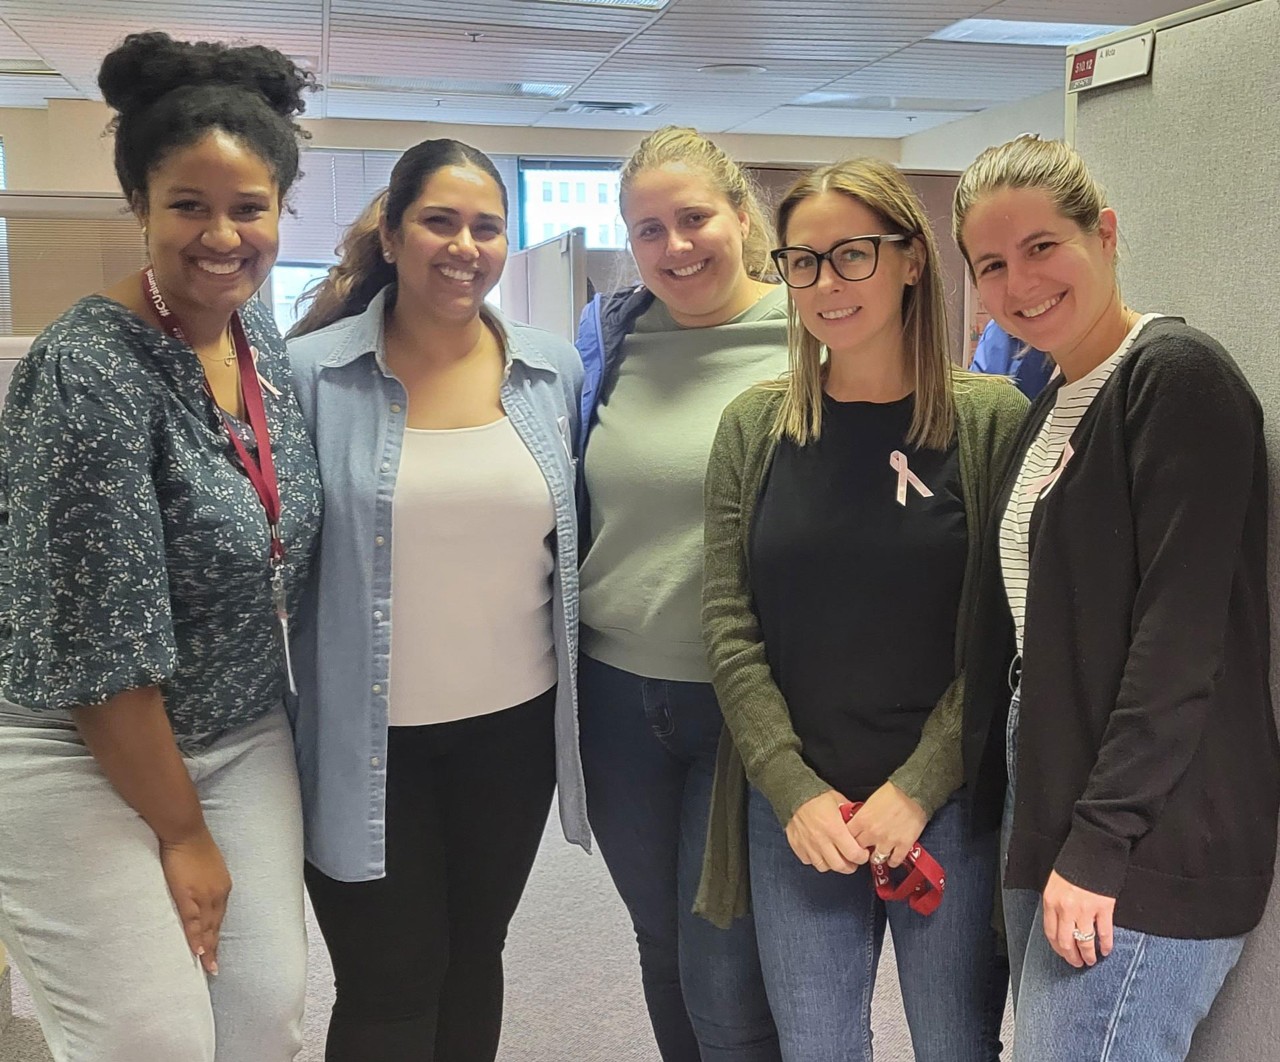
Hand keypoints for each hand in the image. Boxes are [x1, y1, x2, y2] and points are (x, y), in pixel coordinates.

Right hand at [159, 827, 231, 975]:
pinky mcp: (188, 895)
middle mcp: (218, 893)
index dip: (217, 935)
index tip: (216, 952)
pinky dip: (196, 937)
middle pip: (217, 926)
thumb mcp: (205, 867)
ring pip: (208, 928)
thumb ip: (205, 883)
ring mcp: (205, 895)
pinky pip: (193, 922)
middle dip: (214, 948)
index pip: (220, 917)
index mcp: (222, 887)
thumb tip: (200, 892)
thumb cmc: (192, 845)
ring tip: (207, 968)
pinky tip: (197, 952)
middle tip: (214, 969)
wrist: (185, 831)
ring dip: (207, 949)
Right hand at [785, 790, 869, 872]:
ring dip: (832, 864)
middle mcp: (821, 840)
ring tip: (835, 857)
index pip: (853, 854)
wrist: (793, 794)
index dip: (861, 857)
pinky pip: (808, 861)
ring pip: (824, 867)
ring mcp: (808, 845)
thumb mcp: (839, 800)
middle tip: (852, 861)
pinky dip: (815, 859)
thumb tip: (859, 821)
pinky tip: (819, 852)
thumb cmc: (816, 796)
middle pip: (839, 866)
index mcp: (835, 829)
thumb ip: (850, 813)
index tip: (862, 854)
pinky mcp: (797, 846)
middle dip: (850, 866)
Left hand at [846, 781, 927, 868]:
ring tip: (878, 854)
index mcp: (862, 820)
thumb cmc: (892, 793)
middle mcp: (872, 833)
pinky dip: (892, 861)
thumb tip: (858, 825)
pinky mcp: (903, 845)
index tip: (852, 840)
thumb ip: (862, 816)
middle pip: (859, 849)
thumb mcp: (870, 802)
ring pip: (876, 859)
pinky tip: (892, 858)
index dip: (849, 839)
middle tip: (864, 848)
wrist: (913, 792)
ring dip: (877, 857)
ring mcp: (888, 841)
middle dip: (861, 849)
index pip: (847, 837)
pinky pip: (894, 861)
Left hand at [1041, 870, 1114, 967]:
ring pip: (1084, 941)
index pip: (1051, 932)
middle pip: (1066, 941)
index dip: (1057, 948)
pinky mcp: (1104, 908)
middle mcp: (1066, 908)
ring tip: (1091, 960)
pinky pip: (1104, 933)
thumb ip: (1056, 903)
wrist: (1093, 848)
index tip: (1063, 954)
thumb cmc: (1073, 864)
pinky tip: (1106, 950)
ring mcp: (1085, 909)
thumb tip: (1060, 923)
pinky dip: (1106, 945)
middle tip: (1077, 963)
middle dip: (1072, 956)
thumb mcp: (1056, 883)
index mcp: (1052, 901)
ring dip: (1088, 955)